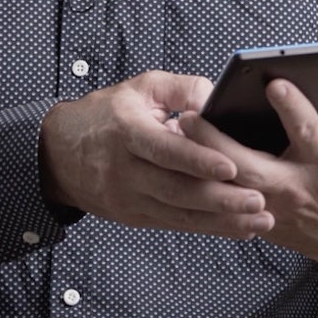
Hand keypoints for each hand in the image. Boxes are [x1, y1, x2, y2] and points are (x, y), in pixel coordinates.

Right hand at [40, 70, 275, 238]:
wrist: (58, 154)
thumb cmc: (104, 116)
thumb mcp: (139, 88)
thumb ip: (180, 89)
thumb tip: (215, 98)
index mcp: (127, 132)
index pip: (165, 150)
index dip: (198, 160)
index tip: (230, 166)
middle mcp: (125, 170)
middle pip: (177, 189)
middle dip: (221, 198)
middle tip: (258, 200)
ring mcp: (129, 198)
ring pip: (179, 214)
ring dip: (223, 220)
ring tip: (259, 221)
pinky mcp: (135, 216)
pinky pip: (176, 224)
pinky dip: (209, 228)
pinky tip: (238, 228)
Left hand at [180, 63, 317, 270]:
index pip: (307, 131)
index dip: (292, 107)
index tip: (273, 83)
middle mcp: (296, 187)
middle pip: (250, 165)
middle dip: (218, 142)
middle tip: (190, 116)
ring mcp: (273, 208)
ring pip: (228, 188)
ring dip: (201, 164)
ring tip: (177, 133)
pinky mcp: (258, 221)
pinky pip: (225, 204)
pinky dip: (202, 184)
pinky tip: (180, 162)